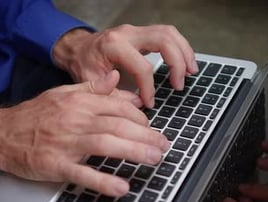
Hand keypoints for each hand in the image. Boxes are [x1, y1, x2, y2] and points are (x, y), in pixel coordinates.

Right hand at [0, 70, 169, 196]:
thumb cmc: (33, 115)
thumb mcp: (62, 94)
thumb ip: (91, 88)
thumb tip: (116, 79)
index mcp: (79, 102)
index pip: (118, 106)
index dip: (140, 117)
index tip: (152, 128)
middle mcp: (75, 120)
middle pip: (118, 125)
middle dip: (146, 136)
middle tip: (164, 146)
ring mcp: (65, 143)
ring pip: (106, 144)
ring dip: (134, 152)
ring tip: (154, 159)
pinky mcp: (55, 164)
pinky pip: (82, 173)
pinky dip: (103, 181)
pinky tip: (121, 187)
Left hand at [53, 25, 197, 107]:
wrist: (76, 48)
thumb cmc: (82, 63)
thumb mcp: (90, 82)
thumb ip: (111, 94)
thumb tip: (136, 104)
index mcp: (114, 45)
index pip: (142, 66)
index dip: (149, 87)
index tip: (149, 102)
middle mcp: (127, 33)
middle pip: (163, 39)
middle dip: (176, 63)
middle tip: (179, 84)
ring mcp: (136, 31)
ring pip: (169, 33)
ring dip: (184, 52)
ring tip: (191, 72)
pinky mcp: (142, 33)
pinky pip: (167, 35)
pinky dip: (180, 48)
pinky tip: (185, 63)